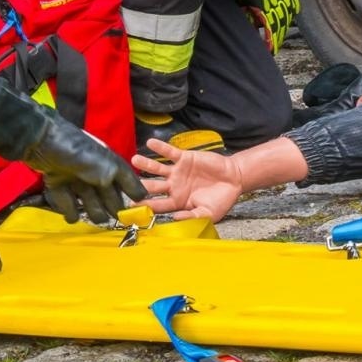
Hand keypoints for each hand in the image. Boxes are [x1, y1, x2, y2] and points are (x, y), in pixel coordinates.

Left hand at [21, 115, 147, 224]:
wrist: (45, 144)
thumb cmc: (81, 156)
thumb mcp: (108, 168)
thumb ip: (125, 183)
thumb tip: (141, 196)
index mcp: (109, 164)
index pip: (126, 181)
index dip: (134, 192)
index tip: (140, 208)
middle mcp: (95, 172)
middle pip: (107, 194)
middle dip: (114, 206)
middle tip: (118, 219)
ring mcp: (76, 179)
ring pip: (89, 201)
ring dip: (94, 211)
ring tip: (97, 219)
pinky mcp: (58, 185)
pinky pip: (67, 203)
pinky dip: (70, 211)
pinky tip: (72, 216)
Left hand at [130, 138, 245, 220]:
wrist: (234, 180)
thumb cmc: (221, 200)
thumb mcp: (208, 214)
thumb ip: (191, 217)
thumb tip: (174, 219)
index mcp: (177, 202)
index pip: (158, 205)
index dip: (145, 206)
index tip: (131, 208)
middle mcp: (173, 187)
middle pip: (153, 187)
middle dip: (140, 186)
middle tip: (127, 185)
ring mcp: (177, 172)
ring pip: (157, 168)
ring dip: (145, 164)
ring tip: (134, 160)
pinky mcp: (184, 158)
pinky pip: (169, 152)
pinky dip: (160, 148)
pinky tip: (150, 143)